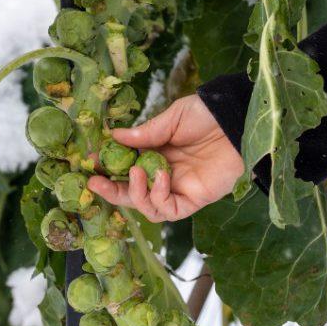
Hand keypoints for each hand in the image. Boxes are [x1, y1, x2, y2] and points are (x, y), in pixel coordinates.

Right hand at [88, 94, 243, 221]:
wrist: (237, 120)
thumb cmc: (207, 115)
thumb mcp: (172, 119)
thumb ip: (145, 133)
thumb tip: (114, 137)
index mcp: (156, 154)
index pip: (125, 168)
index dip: (107, 168)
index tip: (89, 161)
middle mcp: (164, 175)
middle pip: (132, 193)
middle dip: (111, 190)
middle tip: (94, 180)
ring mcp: (178, 189)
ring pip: (148, 207)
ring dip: (135, 194)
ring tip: (134, 172)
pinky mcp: (194, 200)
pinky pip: (169, 210)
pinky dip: (159, 197)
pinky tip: (160, 176)